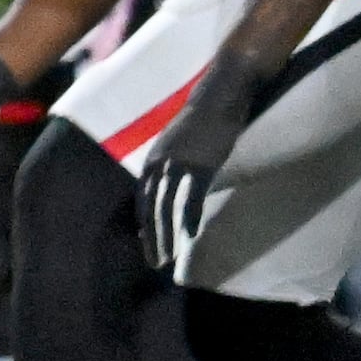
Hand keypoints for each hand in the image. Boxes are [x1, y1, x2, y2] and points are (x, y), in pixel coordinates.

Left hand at [139, 64, 262, 271]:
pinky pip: (192, 198)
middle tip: (156, 262)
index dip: (144, 226)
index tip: (147, 247)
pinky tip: (191, 236)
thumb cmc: (201, 124)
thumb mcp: (176, 147)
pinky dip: (189, 218)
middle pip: (150, 209)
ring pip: (167, 208)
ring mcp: (178, 166)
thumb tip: (170, 191)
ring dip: (167, 235)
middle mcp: (158, 165)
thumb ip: (170, 168)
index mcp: (151, 162)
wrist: (218, 98)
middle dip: (152, 238)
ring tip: (169, 257)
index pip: (142, 201)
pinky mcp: (201, 166)